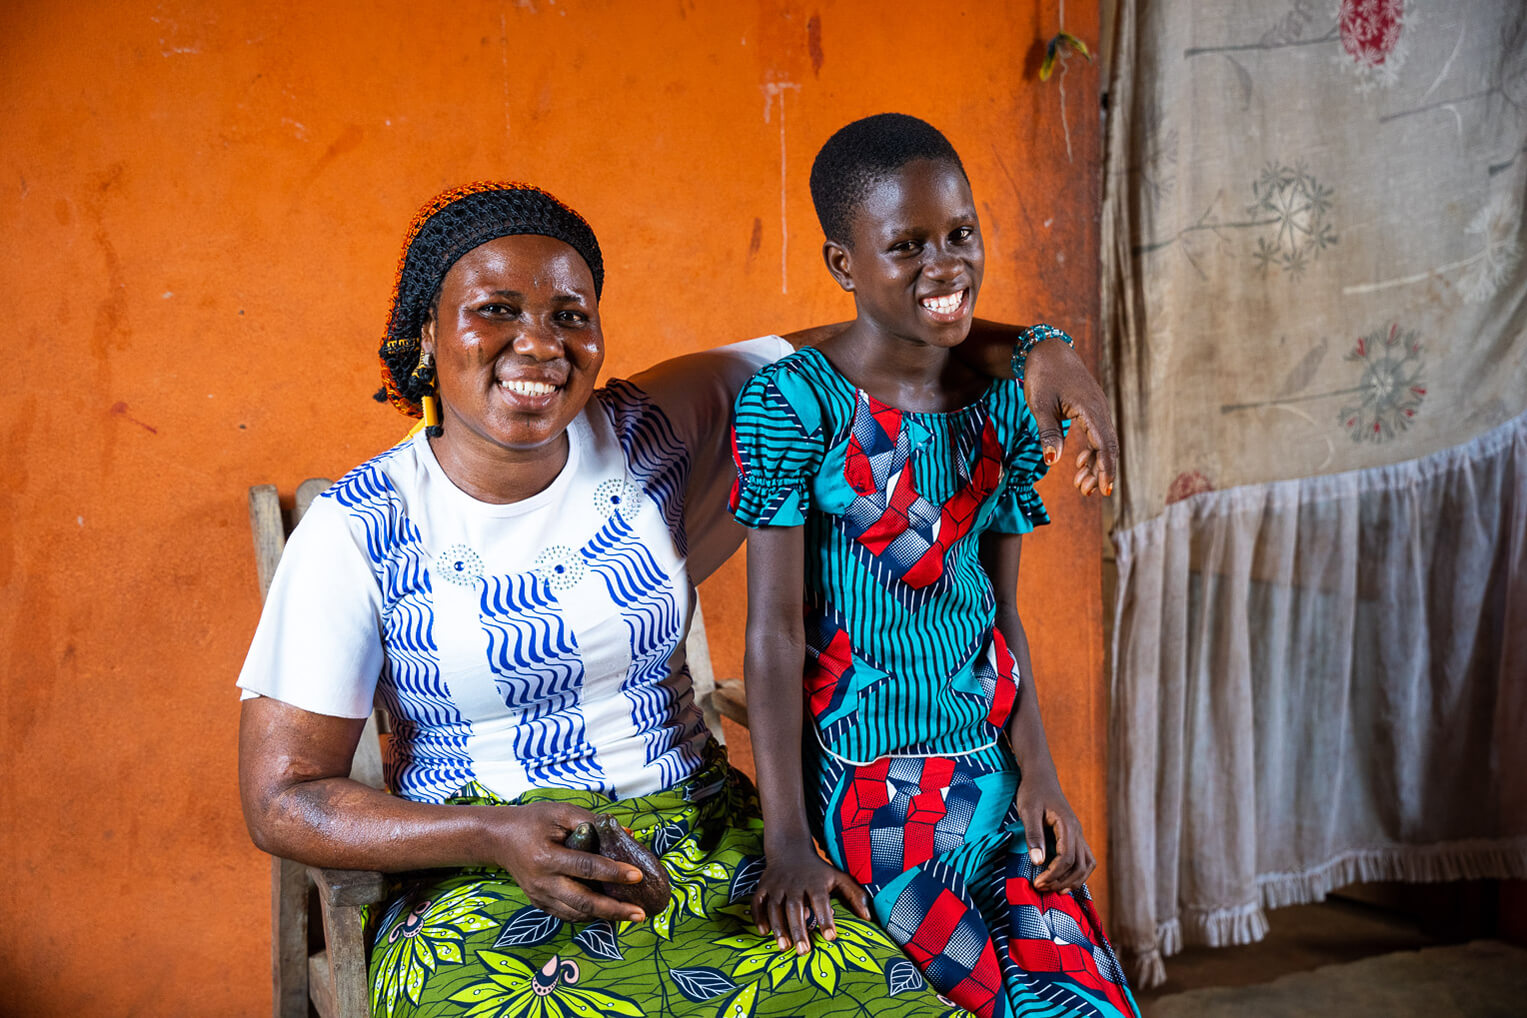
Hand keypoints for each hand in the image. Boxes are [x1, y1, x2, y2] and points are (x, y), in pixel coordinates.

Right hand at [485, 803, 648, 922]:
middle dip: (614, 910)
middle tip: (640, 913)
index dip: (613, 872)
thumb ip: (593, 822)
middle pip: (583, 901)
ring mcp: (540, 897)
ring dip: (605, 916)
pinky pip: (568, 915)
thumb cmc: (533, 821)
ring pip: (576, 913)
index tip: (638, 875)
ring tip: (630, 915)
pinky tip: (608, 912)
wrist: (499, 839)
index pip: (586, 867)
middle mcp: (542, 882)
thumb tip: (627, 835)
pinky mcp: (540, 904)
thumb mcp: (561, 812)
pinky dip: (589, 915)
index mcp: (547, 857)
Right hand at [752, 843, 871, 953]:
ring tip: (784, 947)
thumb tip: (868, 918)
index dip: (825, 918)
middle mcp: (795, 883)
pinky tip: (763, 933)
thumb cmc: (819, 871)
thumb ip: (855, 896)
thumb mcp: (839, 878)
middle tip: (804, 951)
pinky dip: (758, 917)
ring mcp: (777, 885)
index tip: (831, 937)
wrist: (790, 850)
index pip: (821, 900)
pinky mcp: (763, 886)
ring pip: (775, 907)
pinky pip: (758, 903)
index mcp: (816, 882)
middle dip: (799, 929)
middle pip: (795, 907)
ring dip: (779, 927)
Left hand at [1014, 774, 1095, 892]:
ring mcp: (1078, 834)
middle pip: (1079, 865)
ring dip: (1073, 880)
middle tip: (1042, 888)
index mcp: (1067, 825)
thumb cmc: (1032, 792)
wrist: (1041, 777)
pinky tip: (1064, 881)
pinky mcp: (1075, 836)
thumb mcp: (1028, 811)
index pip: (1066, 858)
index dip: (1053, 874)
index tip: (1037, 882)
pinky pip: (1085, 859)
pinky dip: (1079, 873)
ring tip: (1056, 890)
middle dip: (1062, 881)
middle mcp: (1077, 831)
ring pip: (1086, 864)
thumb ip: (1034, 835)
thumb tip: (1039, 862)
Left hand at [1023, 338, 1118, 497]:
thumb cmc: (1041, 375)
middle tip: (1085, 492)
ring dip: (1094, 463)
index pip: (1105, 445)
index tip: (1104, 490)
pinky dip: (1091, 450)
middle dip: (1100, 472)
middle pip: (1108, 446)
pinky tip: (1080, 463)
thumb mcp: (1040, 405)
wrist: (1046, 349)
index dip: (1106, 469)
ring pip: (1103, 442)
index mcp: (1091, 408)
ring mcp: (1097, 408)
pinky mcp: (1091, 409)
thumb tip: (1052, 461)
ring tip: (1080, 484)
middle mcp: (1100, 409)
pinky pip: (1097, 434)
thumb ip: (1048, 432)